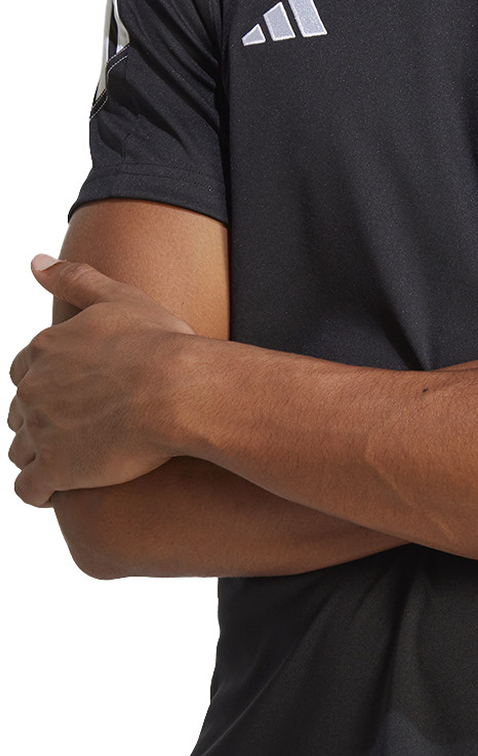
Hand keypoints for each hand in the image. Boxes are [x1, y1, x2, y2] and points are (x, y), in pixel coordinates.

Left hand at [8, 255, 194, 506]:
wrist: (179, 390)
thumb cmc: (160, 343)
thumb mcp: (118, 297)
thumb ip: (74, 278)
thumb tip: (35, 262)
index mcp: (45, 349)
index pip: (24, 370)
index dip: (45, 384)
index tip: (69, 394)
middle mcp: (34, 388)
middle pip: (20, 411)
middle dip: (39, 421)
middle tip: (75, 430)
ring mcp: (42, 430)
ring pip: (21, 450)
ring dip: (37, 456)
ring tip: (68, 463)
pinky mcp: (56, 470)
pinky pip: (30, 489)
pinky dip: (39, 492)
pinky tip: (57, 491)